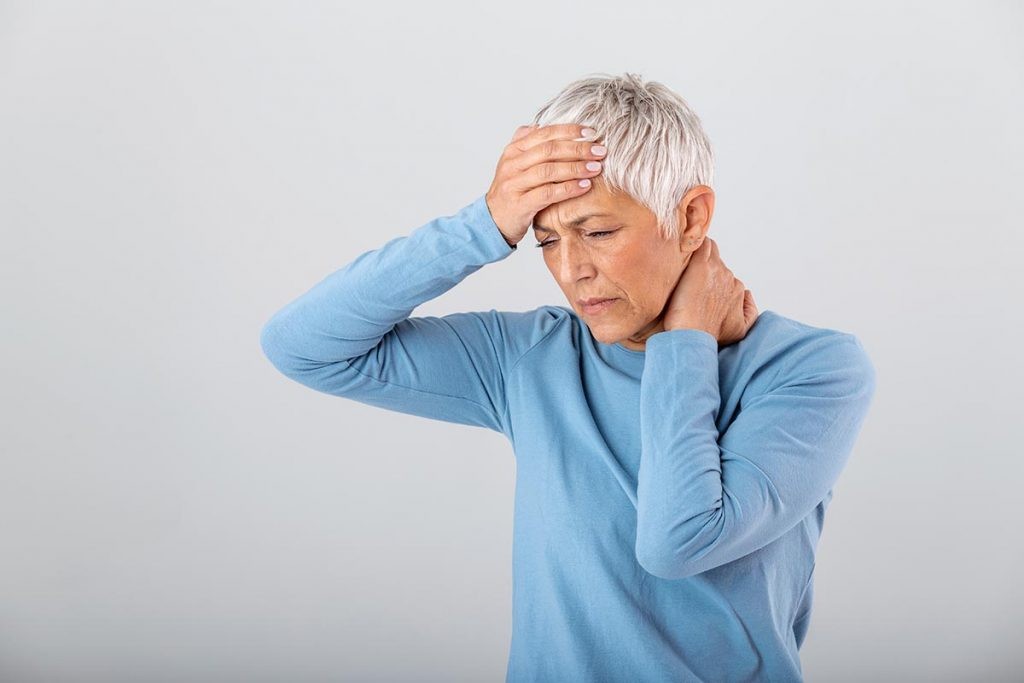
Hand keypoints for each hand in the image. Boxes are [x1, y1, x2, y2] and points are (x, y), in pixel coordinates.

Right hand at [484, 123, 606, 246]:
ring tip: (596, 168)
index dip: (570, 131)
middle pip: (549, 150)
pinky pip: (547, 193)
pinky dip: (568, 189)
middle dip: (578, 148)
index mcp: (514, 150)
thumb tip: (539, 125)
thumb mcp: (515, 164)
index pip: (545, 134)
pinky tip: (584, 186)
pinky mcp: (519, 204)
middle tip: (600, 151)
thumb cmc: (511, 191)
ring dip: (576, 168)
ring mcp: (514, 183)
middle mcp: (512, 164)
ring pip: (548, 170)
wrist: (492, 220)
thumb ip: (526, 144)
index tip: (592, 133)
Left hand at [663, 237, 758, 346]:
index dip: (708, 279)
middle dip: (702, 268)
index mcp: (737, 289)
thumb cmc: (710, 336)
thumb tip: (748, 294)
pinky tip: (682, 247)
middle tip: (685, 275)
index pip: (723, 275)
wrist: (695, 336)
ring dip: (697, 254)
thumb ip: (748, 311)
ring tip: (681, 258)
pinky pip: (702, 244)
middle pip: (715, 263)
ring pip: (709, 251)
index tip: (696, 285)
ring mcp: (716, 270)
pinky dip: (693, 244)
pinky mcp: (701, 266)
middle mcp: (729, 277)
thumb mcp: (739, 329)